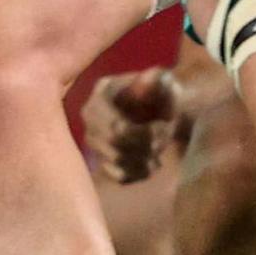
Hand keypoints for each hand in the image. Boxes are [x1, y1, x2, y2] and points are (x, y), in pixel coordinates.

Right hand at [82, 66, 180, 183]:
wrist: (164, 110)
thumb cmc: (164, 94)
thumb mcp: (165, 82)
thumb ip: (158, 80)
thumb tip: (149, 79)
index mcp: (101, 93)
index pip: (114, 126)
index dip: (142, 133)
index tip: (166, 128)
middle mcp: (90, 116)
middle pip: (114, 146)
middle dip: (145, 146)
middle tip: (165, 140)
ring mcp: (94, 140)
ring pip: (117, 162)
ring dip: (145, 160)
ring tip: (160, 151)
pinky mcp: (102, 160)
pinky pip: (119, 176)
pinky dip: (140, 173)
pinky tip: (152, 163)